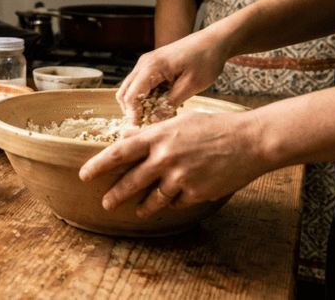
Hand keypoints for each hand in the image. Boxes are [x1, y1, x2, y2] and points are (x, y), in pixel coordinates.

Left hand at [78, 110, 267, 217]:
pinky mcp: (196, 193)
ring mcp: (180, 178)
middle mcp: (165, 158)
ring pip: (153, 198)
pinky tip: (174, 199)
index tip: (83, 175)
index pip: (119, 152)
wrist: (251, 141)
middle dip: (115, 195)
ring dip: (143, 206)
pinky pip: (176, 202)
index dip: (98, 165)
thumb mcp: (179, 122)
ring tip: (137, 211)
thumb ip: (151, 132)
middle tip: (106, 203)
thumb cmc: (215, 126)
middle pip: (131, 181)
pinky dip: (173, 202)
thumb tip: (127, 135)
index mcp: (158, 137)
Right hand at [116, 30, 230, 123]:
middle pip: (124, 92)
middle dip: (131, 110)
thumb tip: (153, 119)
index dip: (133, 114)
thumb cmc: (206, 60)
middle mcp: (144, 63)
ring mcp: (146, 63)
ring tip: (156, 115)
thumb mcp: (191, 85)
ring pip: (130, 88)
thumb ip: (170, 102)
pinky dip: (145, 96)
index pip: (130, 95)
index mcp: (152, 67)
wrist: (213, 41)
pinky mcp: (152, 65)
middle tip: (146, 124)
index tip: (141, 128)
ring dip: (138, 103)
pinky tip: (161, 103)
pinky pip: (140, 84)